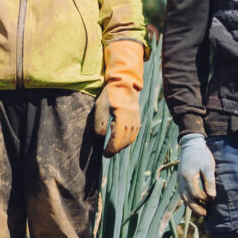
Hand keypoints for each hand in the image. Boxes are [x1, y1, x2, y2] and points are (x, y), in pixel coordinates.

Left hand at [94, 39, 144, 155]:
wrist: (124, 83)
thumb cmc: (110, 94)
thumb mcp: (101, 107)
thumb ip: (100, 122)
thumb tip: (101, 137)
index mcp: (122, 117)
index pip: (118, 139)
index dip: (111, 149)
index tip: (104, 154)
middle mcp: (131, 120)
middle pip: (125, 141)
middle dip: (116, 149)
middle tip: (107, 153)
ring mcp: (136, 120)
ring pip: (131, 138)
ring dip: (122, 146)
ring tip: (113, 148)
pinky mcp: (137, 118)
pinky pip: (134, 133)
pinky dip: (128, 140)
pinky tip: (121, 141)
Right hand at [176, 133, 215, 213]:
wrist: (191, 146)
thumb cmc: (201, 155)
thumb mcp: (208, 166)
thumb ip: (209, 181)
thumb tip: (212, 196)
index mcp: (188, 176)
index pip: (195, 193)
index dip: (204, 198)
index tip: (212, 198)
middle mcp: (180, 180)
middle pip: (187, 199)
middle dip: (196, 208)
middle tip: (206, 214)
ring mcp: (178, 180)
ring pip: (183, 198)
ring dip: (192, 206)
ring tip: (201, 212)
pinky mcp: (179, 180)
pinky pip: (182, 193)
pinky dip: (188, 200)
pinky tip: (196, 203)